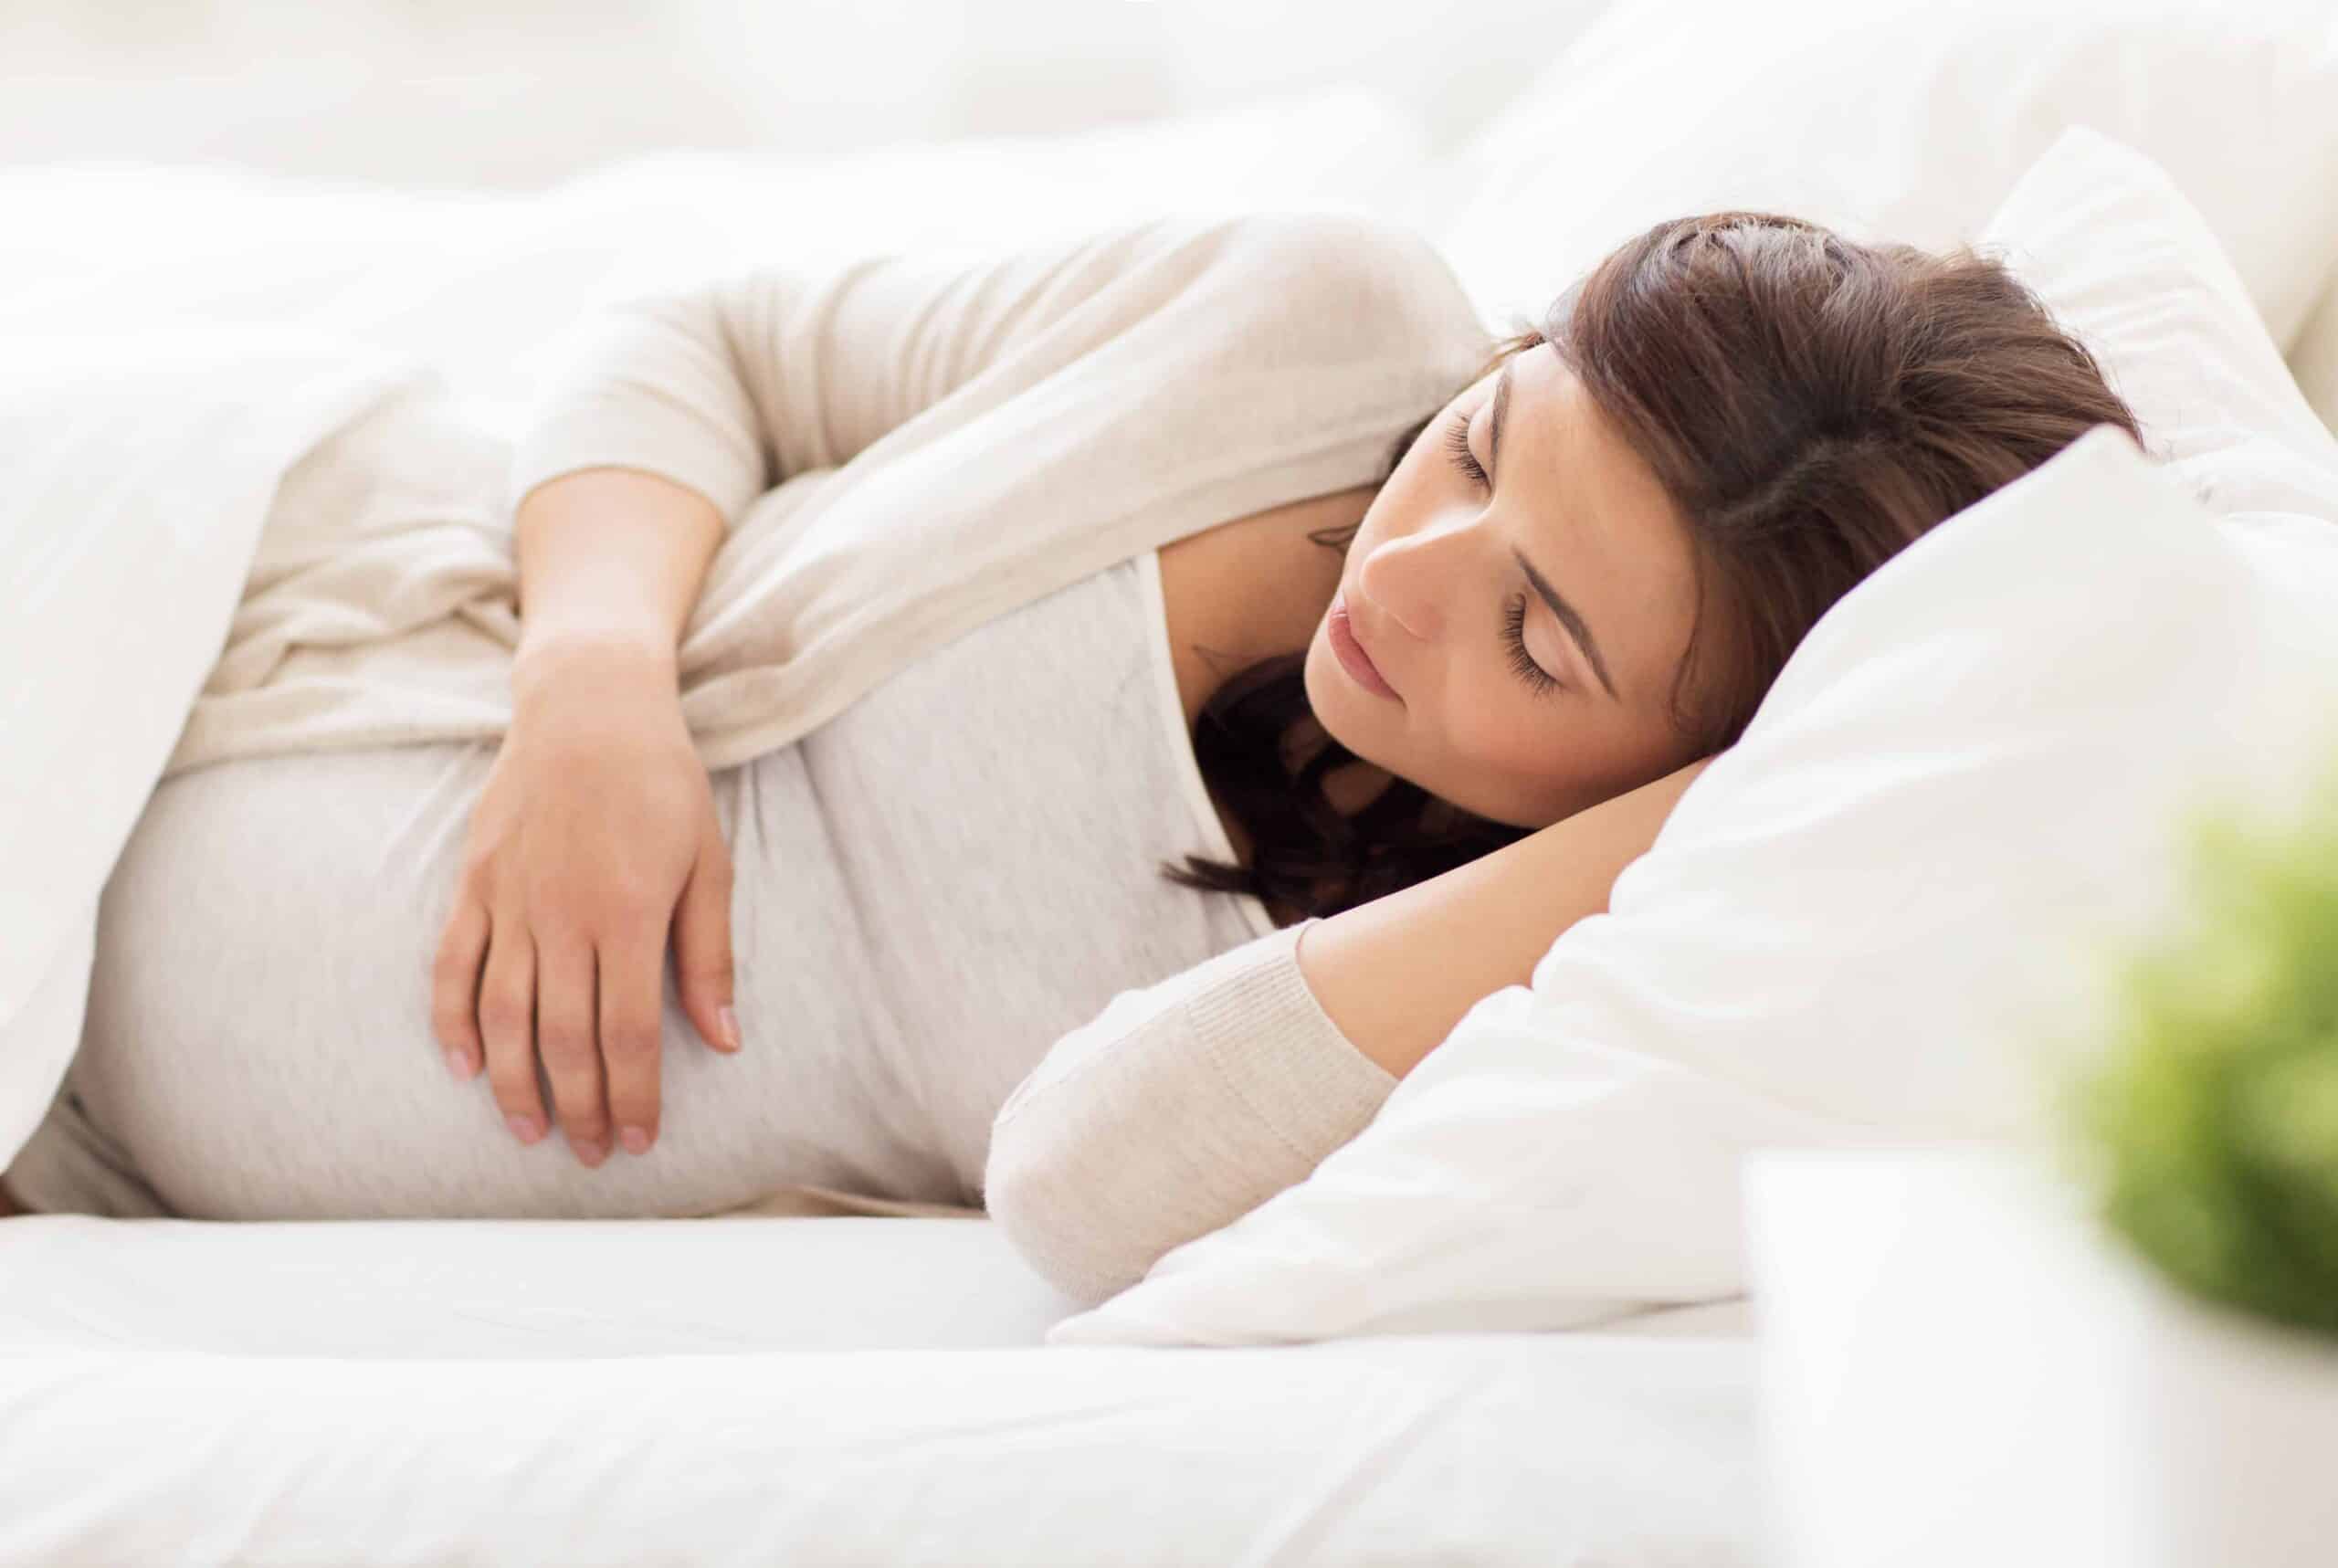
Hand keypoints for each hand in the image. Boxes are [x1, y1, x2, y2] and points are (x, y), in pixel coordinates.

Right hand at [431, 637, 741, 1165]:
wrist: (589, 708)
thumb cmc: (663, 783)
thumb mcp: (710, 863)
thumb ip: (709, 956)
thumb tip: (725, 1040)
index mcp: (628, 915)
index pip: (629, 1034)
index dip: (634, 1096)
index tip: (642, 1140)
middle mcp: (561, 917)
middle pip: (564, 1040)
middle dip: (580, 1108)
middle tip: (594, 1154)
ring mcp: (509, 902)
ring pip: (503, 1016)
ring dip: (515, 1083)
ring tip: (532, 1132)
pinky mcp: (473, 885)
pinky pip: (451, 967)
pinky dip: (452, 1022)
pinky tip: (466, 1067)